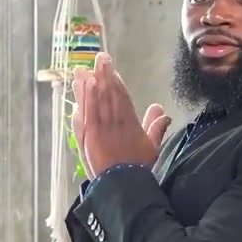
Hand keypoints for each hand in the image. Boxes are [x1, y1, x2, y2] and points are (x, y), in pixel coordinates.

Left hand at [73, 52, 169, 176]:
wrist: (124, 184)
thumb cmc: (138, 168)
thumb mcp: (152, 148)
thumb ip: (156, 128)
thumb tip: (161, 110)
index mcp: (131, 123)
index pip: (122, 97)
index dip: (116, 81)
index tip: (111, 69)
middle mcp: (115, 122)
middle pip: (108, 94)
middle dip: (103, 74)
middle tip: (99, 57)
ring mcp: (100, 128)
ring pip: (95, 101)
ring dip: (89, 83)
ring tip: (84, 68)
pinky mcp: (88, 136)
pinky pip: (85, 113)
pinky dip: (83, 100)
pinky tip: (81, 89)